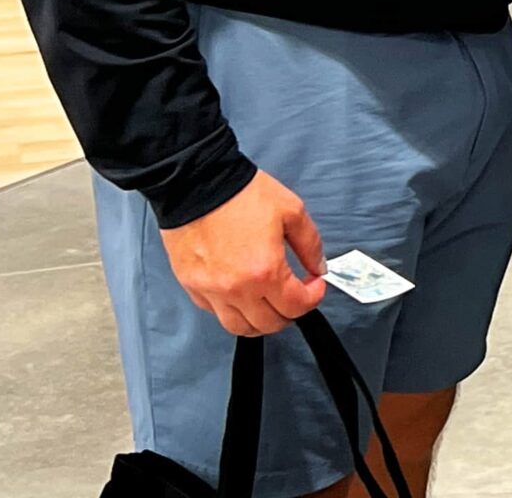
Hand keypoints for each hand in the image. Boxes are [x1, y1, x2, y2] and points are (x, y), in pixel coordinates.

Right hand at [159, 169, 327, 336]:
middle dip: (290, 312)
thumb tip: (319, 267)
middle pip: (269, 324)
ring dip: (260, 320)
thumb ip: (310, 244)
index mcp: (264, 271)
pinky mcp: (192, 287)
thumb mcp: (291, 211)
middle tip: (296, 294)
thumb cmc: (240, 194)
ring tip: (270, 301)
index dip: (314, 297)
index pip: (296, 306)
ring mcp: (211, 292)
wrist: (196, 184)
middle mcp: (236, 289)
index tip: (315, 285)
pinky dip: (232, 310)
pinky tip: (242, 293)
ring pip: (239, 327)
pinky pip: (215, 313)